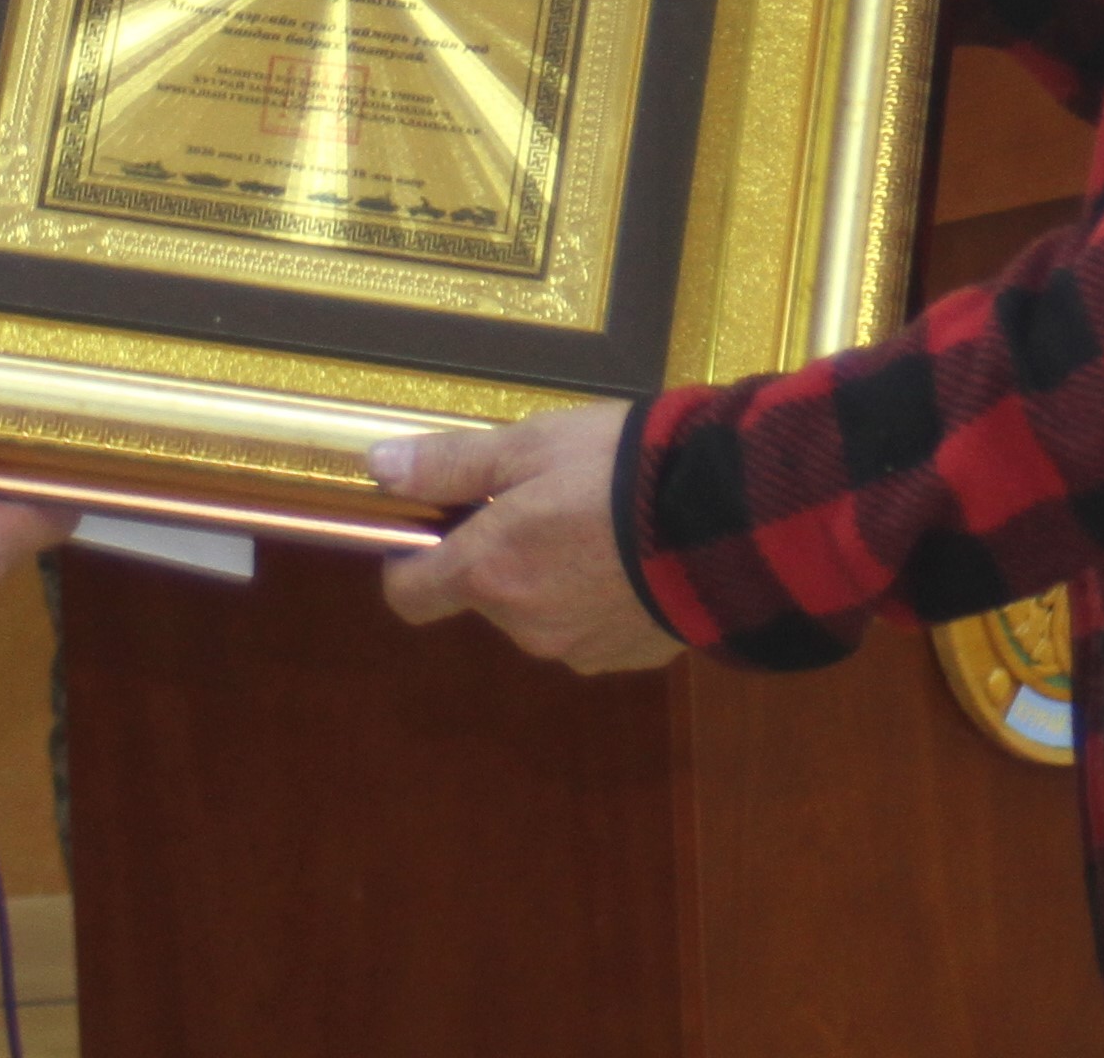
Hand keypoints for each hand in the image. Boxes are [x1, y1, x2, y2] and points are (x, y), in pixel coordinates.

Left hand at [374, 403, 681, 672]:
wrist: (724, 519)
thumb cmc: (616, 471)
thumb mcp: (528, 445)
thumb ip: (450, 464)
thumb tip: (379, 469)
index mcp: (487, 574)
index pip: (409, 596)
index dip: (412, 561)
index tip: (437, 523)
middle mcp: (523, 626)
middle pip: (483, 595)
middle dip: (500, 554)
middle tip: (541, 498)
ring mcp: (578, 649)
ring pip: (539, 611)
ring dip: (552, 575)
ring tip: (598, 521)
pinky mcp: (628, 658)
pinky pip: (591, 627)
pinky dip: (599, 597)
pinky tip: (632, 556)